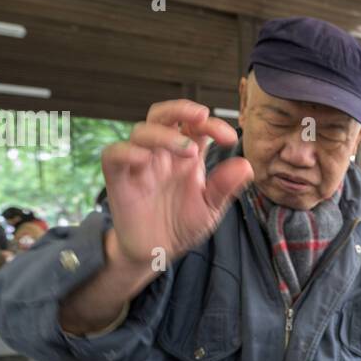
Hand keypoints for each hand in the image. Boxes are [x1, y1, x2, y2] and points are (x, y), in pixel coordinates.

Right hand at [101, 100, 251, 270]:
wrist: (157, 252)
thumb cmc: (182, 224)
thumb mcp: (210, 208)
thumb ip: (225, 187)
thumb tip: (246, 165)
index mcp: (186, 156)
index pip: (195, 126)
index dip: (212, 124)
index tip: (229, 139)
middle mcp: (162, 154)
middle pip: (164, 115)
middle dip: (181, 108)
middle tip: (201, 116)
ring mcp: (139, 164)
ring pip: (142, 131)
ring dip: (164, 134)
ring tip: (187, 151)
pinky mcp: (119, 179)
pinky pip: (114, 154)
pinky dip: (127, 151)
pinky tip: (144, 158)